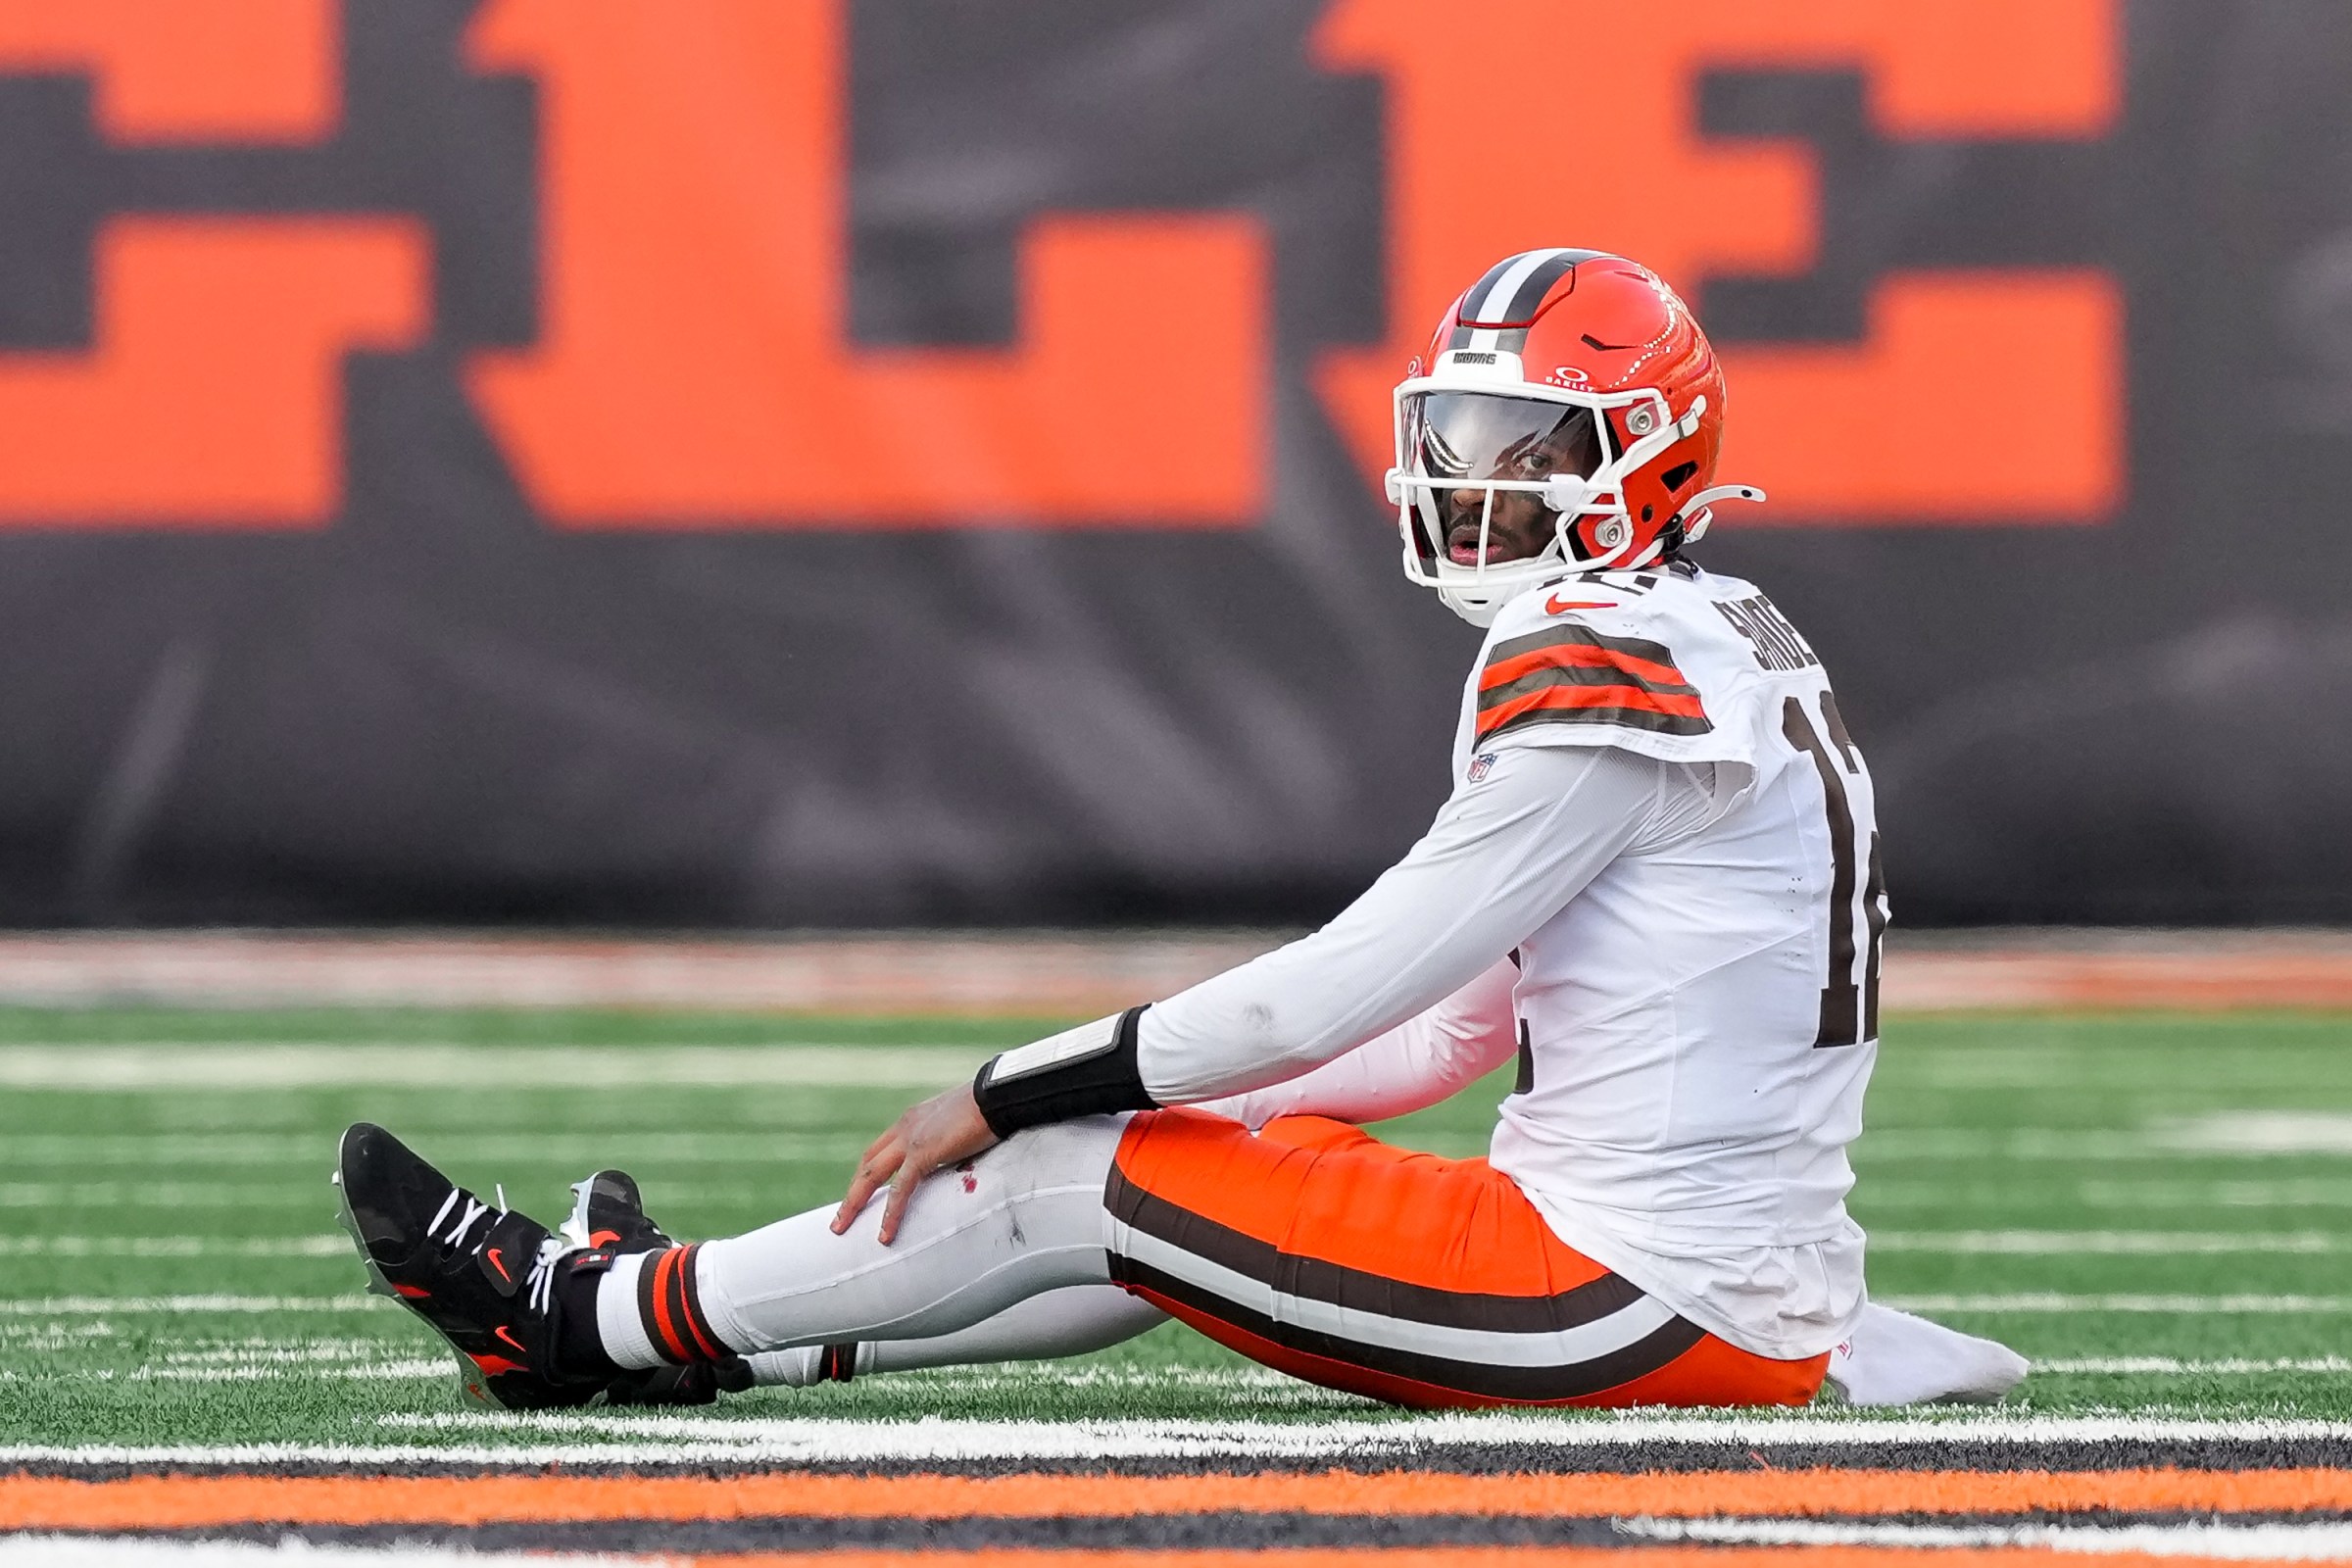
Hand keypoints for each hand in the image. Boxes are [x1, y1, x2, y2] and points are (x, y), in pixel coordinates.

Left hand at [831, 1081, 999, 1244]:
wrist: (996, 1095)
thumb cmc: (989, 1107)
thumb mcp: (960, 1125)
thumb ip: (950, 1140)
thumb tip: (958, 1156)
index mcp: (913, 1120)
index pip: (880, 1150)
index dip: (868, 1173)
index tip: (861, 1193)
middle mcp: (905, 1128)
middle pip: (867, 1163)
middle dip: (852, 1192)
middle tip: (840, 1219)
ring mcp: (910, 1139)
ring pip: (871, 1175)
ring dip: (854, 1203)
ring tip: (841, 1229)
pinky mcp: (922, 1153)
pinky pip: (901, 1189)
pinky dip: (891, 1213)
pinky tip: (885, 1235)